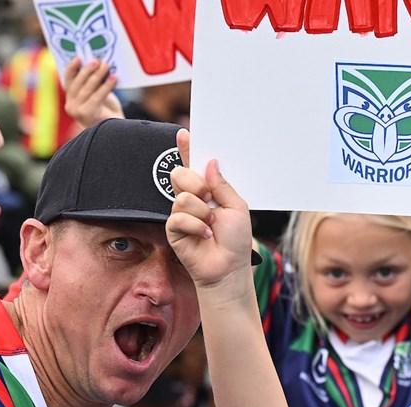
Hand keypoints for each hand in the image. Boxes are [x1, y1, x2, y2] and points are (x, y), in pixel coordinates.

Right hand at [64, 58, 122, 128]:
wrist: (115, 130)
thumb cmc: (106, 110)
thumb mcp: (98, 94)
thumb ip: (94, 82)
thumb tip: (98, 64)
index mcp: (71, 99)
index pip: (68, 81)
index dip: (72, 69)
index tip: (78, 58)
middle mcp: (71, 106)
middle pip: (77, 84)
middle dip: (87, 70)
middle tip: (97, 60)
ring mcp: (77, 111)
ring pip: (87, 89)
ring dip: (98, 76)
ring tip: (107, 66)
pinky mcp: (87, 114)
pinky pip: (97, 96)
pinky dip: (106, 86)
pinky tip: (114, 78)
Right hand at [166, 129, 254, 293]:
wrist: (228, 268)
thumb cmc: (236, 240)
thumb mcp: (237, 207)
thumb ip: (222, 185)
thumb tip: (210, 163)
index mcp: (208, 191)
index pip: (195, 166)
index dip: (187, 150)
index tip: (183, 134)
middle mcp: (193, 199)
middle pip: (181, 175)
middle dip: (196, 184)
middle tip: (209, 199)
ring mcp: (181, 214)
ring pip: (181, 197)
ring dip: (201, 212)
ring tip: (211, 226)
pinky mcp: (173, 230)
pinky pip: (178, 217)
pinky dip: (195, 226)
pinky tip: (204, 235)